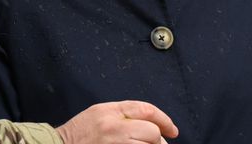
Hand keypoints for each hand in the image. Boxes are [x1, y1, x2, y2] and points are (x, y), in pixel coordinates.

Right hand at [55, 101, 177, 143]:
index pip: (146, 110)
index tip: (172, 130)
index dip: (165, 120)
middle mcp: (113, 127)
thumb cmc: (79, 134)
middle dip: (157, 141)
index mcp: (110, 110)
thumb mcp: (99, 113)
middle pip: (151, 132)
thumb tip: (152, 126)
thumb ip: (123, 114)